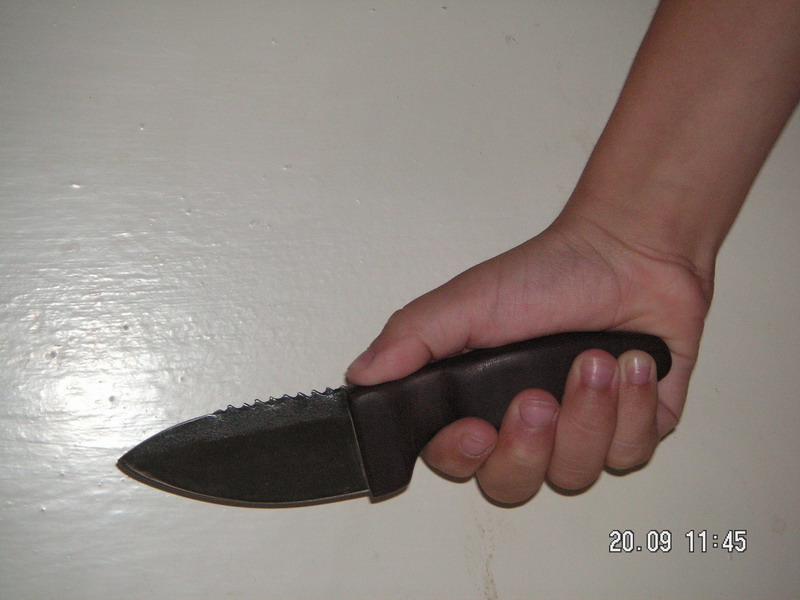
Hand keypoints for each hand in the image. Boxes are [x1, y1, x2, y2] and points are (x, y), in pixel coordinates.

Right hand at [347, 214, 711, 503]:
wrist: (629, 255)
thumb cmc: (549, 275)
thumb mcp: (469, 301)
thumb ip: (414, 338)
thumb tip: (361, 374)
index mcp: (481, 401)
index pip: (457, 460)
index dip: (464, 457)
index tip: (477, 430)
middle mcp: (527, 425)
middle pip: (514, 483)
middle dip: (529, 444)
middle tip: (537, 397)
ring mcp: (580, 431)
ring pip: (575, 472)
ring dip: (589, 412)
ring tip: (595, 361)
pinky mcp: (631, 430)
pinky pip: (629, 453)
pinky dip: (633, 407)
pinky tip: (632, 365)